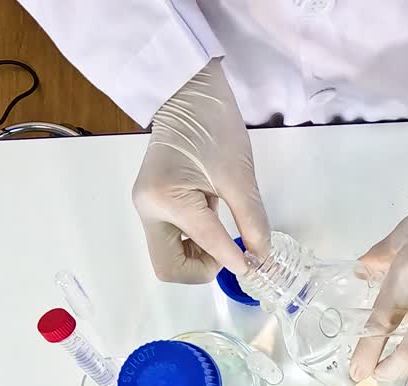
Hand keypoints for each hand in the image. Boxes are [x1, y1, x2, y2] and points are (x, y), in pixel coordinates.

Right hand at [132, 59, 269, 283]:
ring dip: (197, 258)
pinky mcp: (152, 204)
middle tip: (230, 254)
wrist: (187, 94)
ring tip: (222, 234)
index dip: (235, 261)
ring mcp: (146, 208)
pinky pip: (170, 239)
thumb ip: (252, 220)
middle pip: (169, 267)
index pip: (206, 244)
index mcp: (167, 199)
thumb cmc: (213, 125)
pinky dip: (192, 243)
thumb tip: (261, 255)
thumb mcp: (239, 176)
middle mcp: (148, 209)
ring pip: (168, 257)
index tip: (256, 266)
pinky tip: (211, 223)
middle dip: (203, 269)